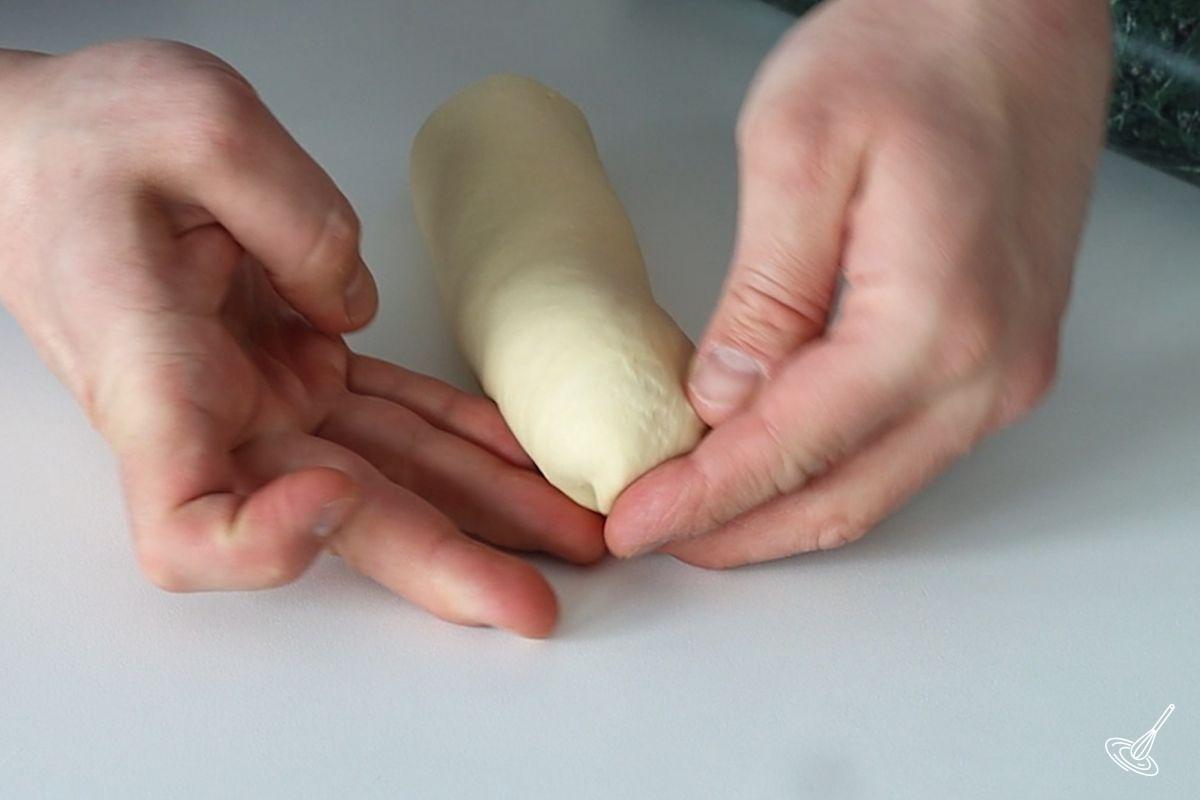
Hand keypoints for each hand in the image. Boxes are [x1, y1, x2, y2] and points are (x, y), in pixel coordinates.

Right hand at [0, 41, 602, 635]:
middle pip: (338, 517)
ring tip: (567, 531)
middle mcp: (213, 412)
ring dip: (481, 508)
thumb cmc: (82, 142)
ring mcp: (263, 397)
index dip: (263, 542)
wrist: (46, 152)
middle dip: (443, 564)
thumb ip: (290, 217)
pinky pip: (396, 414)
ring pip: (390, 473)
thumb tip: (354, 306)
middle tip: (532, 603)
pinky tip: (520, 457)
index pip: (190, 524)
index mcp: (155, 375)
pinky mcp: (297, 368)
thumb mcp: (188, 126)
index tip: (332, 496)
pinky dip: (461, 434)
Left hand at [606, 0, 1111, 564]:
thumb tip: (724, 400)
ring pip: (878, 486)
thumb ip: (764, 294)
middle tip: (657, 536)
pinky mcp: (1005, 351)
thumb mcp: (800, 150)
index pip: (789, 449)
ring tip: (702, 513)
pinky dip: (832, 471)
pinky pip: (908, 447)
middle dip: (739, 533)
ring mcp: (1008, 368)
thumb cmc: (919, 45)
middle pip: (842, 498)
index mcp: (933, 323)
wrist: (1018, 7)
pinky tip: (777, 460)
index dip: (702, 498)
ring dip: (784, 511)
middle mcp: (989, 370)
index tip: (633, 524)